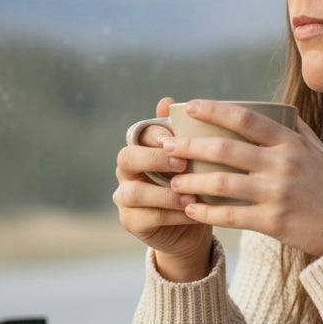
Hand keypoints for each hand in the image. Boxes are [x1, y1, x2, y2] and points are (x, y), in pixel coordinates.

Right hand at [113, 97, 212, 279]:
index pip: (140, 134)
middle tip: (182, 165)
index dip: (156, 135)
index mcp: (142, 148)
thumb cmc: (196, 180)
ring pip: (134, 192)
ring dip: (165, 194)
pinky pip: (148, 217)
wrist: (195, 222)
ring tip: (192, 195)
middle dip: (153, 159)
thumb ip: (184, 132)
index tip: (178, 139)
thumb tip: (166, 101)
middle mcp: (128, 171)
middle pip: (127, 158)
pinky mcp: (131, 221)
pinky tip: (194, 212)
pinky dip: (174, 215)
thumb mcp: (196, 156)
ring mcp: (125, 197)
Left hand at [162, 99, 322, 256]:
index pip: (246, 119)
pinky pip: (230, 216)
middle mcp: (283, 164)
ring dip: (191, 181)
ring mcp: (277, 193)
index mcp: (292, 143)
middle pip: (225, 149)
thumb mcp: (321, 153)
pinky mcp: (273, 222)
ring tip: (173, 181)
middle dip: (189, 145)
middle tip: (165, 146)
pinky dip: (206, 213)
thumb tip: (280, 109)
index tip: (189, 105)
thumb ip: (298, 132)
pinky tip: (190, 211)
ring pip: (221, 182)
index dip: (215, 109)